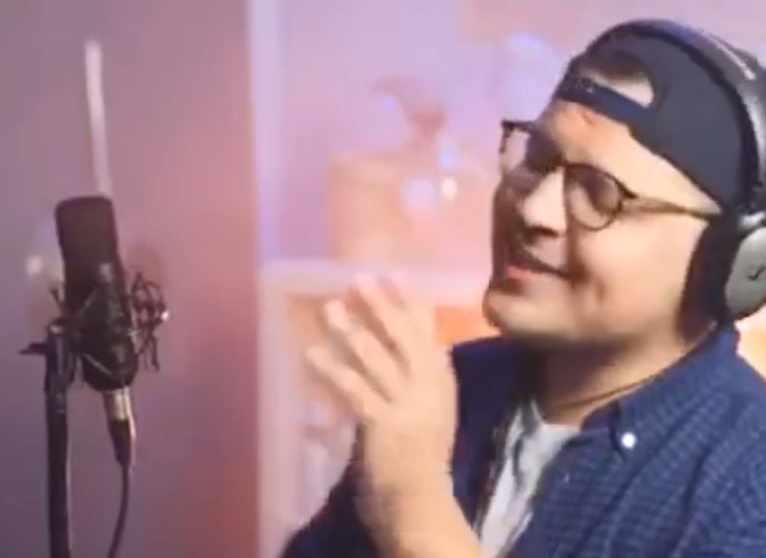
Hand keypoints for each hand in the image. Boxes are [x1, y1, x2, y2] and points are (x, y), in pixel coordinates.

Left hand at [306, 274, 457, 535]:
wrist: (421, 503)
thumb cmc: (424, 459)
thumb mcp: (437, 412)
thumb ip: (433, 378)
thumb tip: (433, 346)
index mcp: (441, 383)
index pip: (428, 333)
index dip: (410, 301)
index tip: (394, 273)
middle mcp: (428, 388)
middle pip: (403, 337)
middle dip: (381, 305)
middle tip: (359, 279)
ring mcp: (407, 405)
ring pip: (377, 358)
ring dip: (351, 330)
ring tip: (330, 309)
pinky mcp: (383, 425)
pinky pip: (354, 389)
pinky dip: (331, 370)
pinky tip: (311, 355)